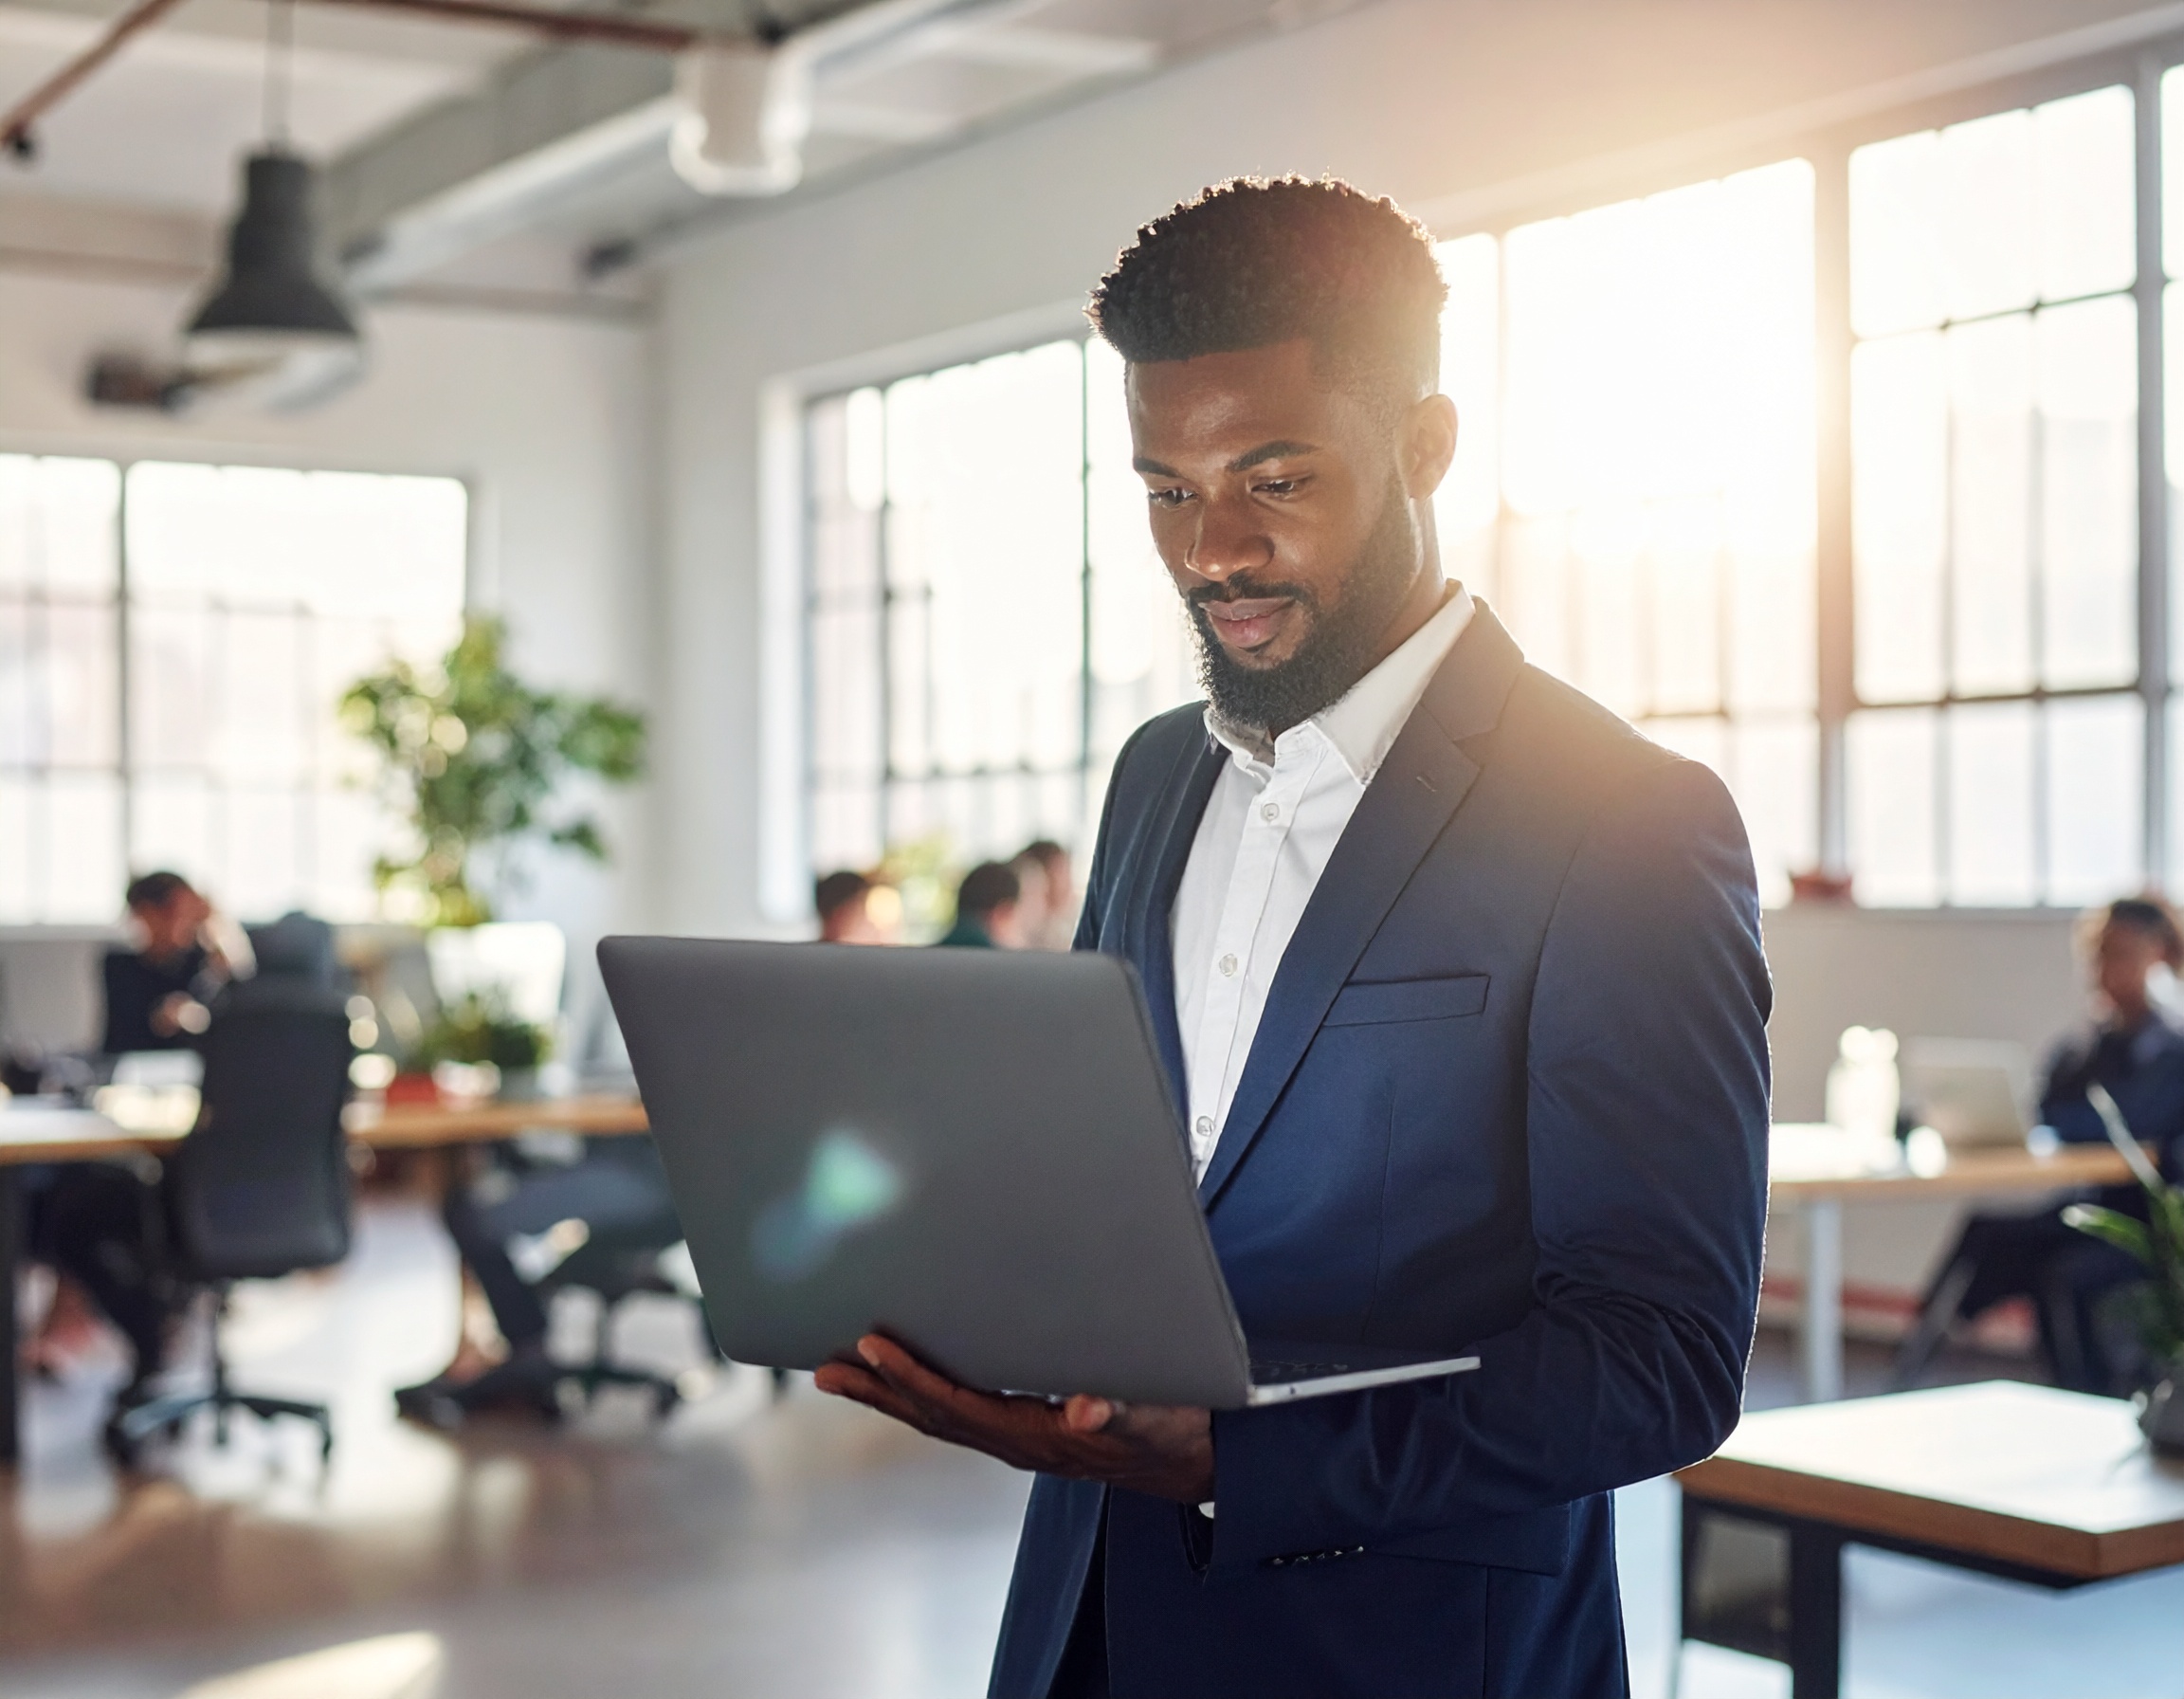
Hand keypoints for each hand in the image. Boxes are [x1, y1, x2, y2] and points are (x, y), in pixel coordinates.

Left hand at [814, 1333, 1213, 1503]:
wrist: (1191, 1458)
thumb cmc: (1172, 1430)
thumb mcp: (1154, 1417)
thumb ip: (1120, 1412)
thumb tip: (1084, 1410)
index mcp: (1038, 1436)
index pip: (959, 1405)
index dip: (913, 1377)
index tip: (873, 1348)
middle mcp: (1017, 1441)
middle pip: (932, 1415)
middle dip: (877, 1391)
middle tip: (824, 1368)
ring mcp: (1018, 1437)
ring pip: (938, 1416)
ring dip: (887, 1394)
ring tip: (840, 1371)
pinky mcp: (1025, 1426)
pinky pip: (959, 1409)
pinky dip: (921, 1393)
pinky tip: (902, 1375)